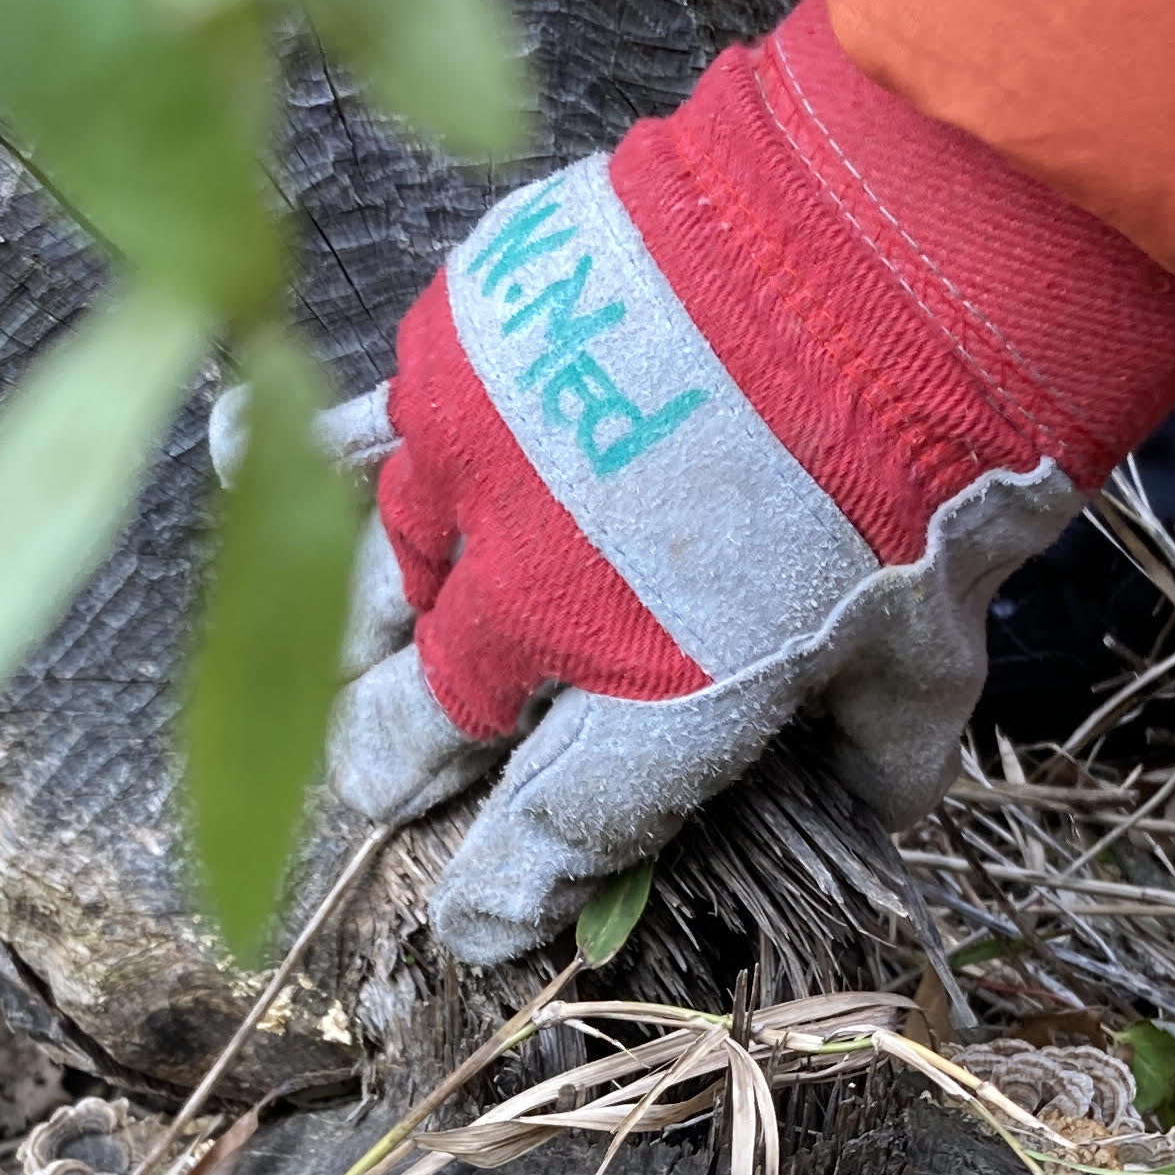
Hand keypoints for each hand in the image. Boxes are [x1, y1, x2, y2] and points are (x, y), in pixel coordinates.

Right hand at [326, 0, 1174, 963]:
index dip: (500, 894)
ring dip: (361, 630)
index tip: (470, 924)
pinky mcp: (452, 360)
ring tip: (357, 646)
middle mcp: (539, 610)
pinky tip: (240, 450)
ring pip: (369, 588)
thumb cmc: (928, 462)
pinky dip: (289, 456)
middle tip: (386, 784)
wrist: (887, 249)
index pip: (544, 835)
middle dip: (392, 771)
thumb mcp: (934, 641)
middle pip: (414, 727)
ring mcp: (480, 478)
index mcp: (658, 701)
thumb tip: (877, 802)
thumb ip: (886, 742)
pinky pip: (343, 433)